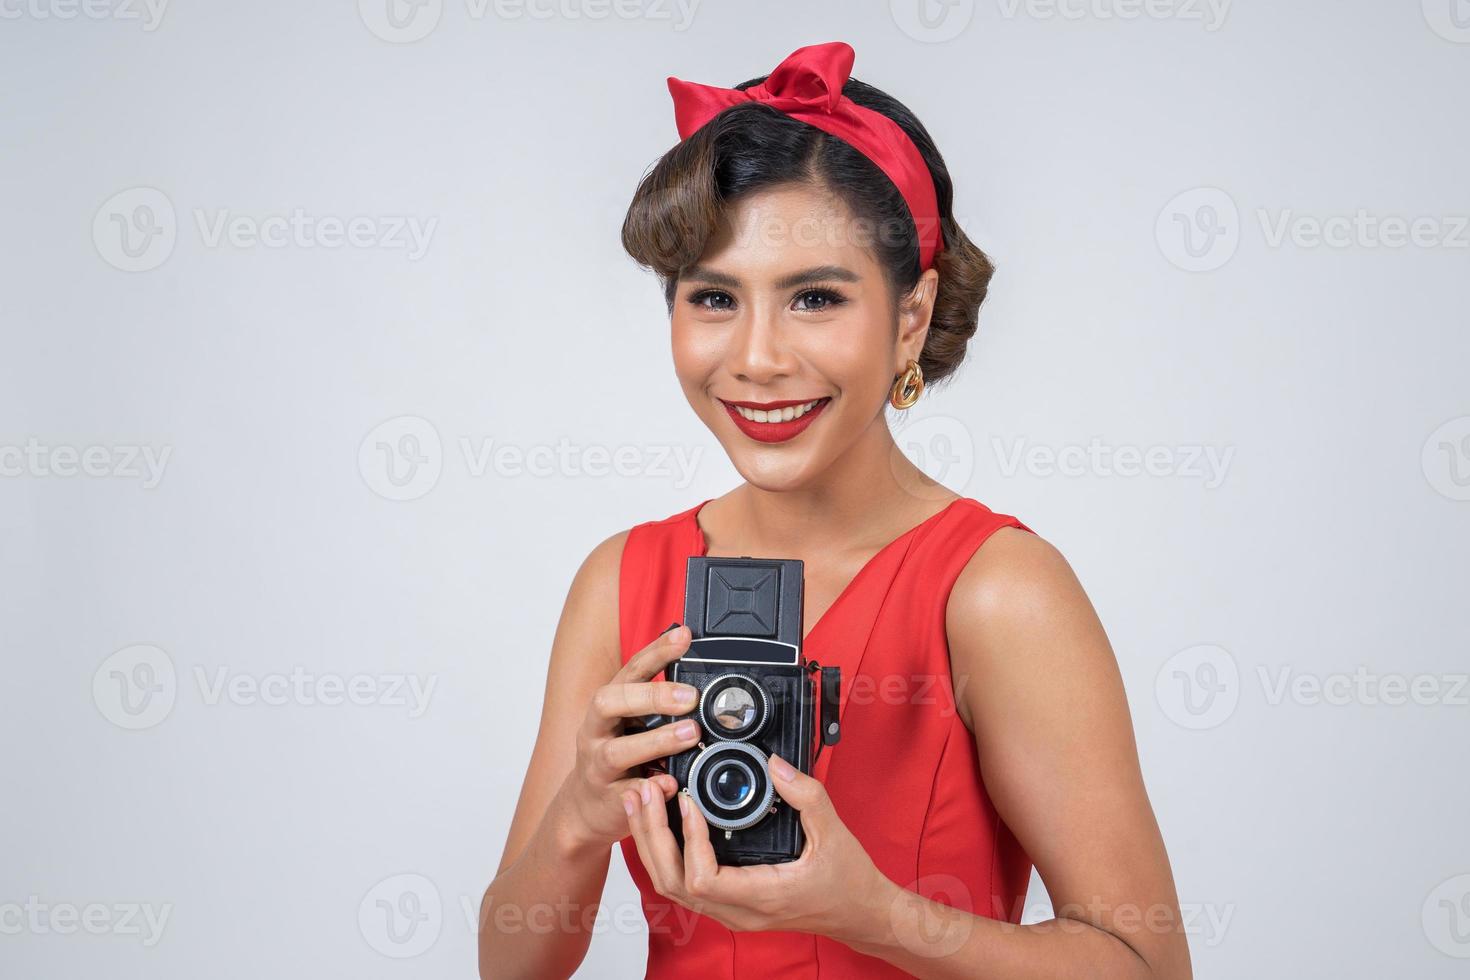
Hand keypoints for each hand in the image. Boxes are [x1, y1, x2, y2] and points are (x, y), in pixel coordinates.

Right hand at [554, 625, 703, 848]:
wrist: (585, 807)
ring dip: (656, 740)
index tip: (684, 637)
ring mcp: (597, 766)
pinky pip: (626, 794)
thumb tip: (702, 684)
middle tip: (690, 697)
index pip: (630, 670)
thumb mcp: (632, 724)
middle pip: (609, 702)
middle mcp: (596, 730)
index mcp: (608, 705)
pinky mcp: (607, 799)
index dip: (656, 651)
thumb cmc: (615, 757)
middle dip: (650, 696)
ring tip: (690, 733)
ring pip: (616, 750)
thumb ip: (660, 705)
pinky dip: (649, 788)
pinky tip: (670, 782)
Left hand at [622, 750, 889, 940]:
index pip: (703, 878)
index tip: (686, 800)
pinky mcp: (729, 902)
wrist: (860, 913)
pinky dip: (665, 851)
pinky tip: (660, 820)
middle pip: (672, 882)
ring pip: (671, 885)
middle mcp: (738, 911)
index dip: (688, 839)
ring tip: (642, 799)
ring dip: (652, 842)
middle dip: (652, 835)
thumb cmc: (849, 882)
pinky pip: (683, 882)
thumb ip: (805, 795)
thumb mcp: (834, 832)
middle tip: (648, 790)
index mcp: (762, 896)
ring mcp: (730, 910)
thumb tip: (773, 764)